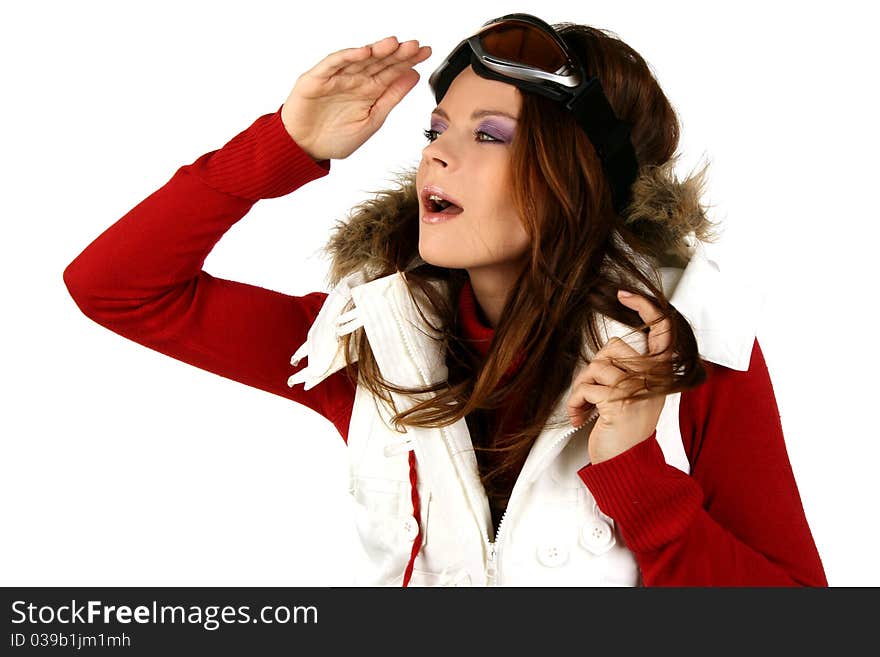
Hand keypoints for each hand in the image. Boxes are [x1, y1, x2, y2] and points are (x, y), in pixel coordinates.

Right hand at [281, 36, 431, 160]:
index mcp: (370, 91)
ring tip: (394, 44)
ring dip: (376, 50)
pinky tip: (364, 52)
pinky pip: (334, 64)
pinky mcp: (317, 79)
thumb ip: (391, 97)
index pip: (393, 71)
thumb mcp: (372, 120)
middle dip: (397, 53)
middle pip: (379, 62)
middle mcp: (355, 80)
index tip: (426, 52)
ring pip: (359, 59)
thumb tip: (414, 77)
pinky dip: (348, 57)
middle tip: (415, 45)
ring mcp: (337, 77)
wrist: (305, 149)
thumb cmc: (335, 138)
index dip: (409, 61)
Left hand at [566, 289, 673, 464]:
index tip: (625, 294)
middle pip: (613, 346)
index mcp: (661, 374)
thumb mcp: (635, 395)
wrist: (627, 465)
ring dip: (581, 389)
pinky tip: (580, 418)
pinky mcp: (619, 402)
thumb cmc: (625, 430)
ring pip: (596, 366)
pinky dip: (576, 403)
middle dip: (592, 368)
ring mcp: (638, 389)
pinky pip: (586, 387)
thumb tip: (608, 349)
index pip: (662, 330)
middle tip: (590, 392)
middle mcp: (654, 379)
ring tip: (584, 409)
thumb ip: (629, 370)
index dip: (646, 307)